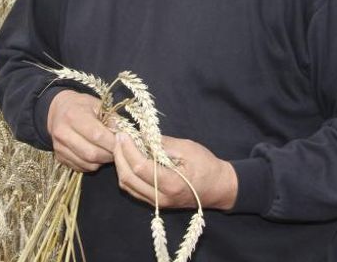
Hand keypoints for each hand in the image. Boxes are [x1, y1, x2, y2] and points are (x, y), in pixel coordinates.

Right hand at [46, 90, 115, 171]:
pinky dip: (93, 165)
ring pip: (87, 163)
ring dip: (102, 161)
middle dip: (109, 155)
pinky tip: (97, 156)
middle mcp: (63, 132)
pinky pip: (81, 167)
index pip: (96, 135)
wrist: (58, 110)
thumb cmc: (81, 106)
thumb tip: (122, 136)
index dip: (112, 142)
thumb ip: (111, 118)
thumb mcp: (97, 104)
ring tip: (109, 153)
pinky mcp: (59, 157)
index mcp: (73, 115)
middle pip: (91, 153)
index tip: (122, 142)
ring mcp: (59, 147)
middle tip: (118, 150)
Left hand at [112, 133, 237, 210]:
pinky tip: (128, 158)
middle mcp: (160, 198)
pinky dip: (126, 173)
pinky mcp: (155, 202)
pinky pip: (133, 189)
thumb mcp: (187, 148)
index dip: (127, 149)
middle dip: (119, 156)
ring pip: (127, 186)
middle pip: (127, 178)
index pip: (139, 167)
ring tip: (121, 146)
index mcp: (171, 184)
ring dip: (120, 165)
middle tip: (118, 137)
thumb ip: (162, 143)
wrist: (219, 188)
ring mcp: (157, 203)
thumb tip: (141, 134)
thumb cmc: (207, 166)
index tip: (123, 134)